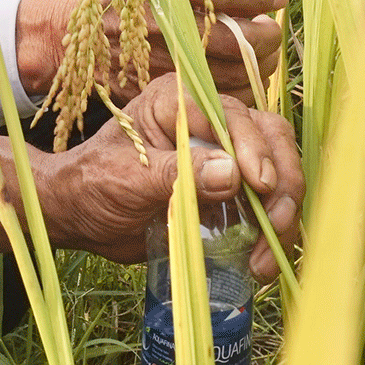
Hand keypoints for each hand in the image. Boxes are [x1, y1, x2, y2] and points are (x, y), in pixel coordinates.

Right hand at [14, 0, 290, 101]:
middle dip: (267, 36)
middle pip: (242, 38)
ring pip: (234, 72)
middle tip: (269, 31)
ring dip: (256, 65)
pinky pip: (213, 98)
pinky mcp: (160, 90)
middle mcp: (169, 24)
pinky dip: (232, 90)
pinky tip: (233, 78)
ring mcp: (166, 61)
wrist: (73, 35)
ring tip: (255, 54)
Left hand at [40, 74, 302, 276]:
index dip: (253, 147)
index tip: (259, 185)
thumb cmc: (94, 183)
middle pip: (271, 138)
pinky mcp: (232, 189)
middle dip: (282, 183)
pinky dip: (272, 233)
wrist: (82, 215)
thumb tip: (233, 173)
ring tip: (263, 260)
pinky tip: (260, 263)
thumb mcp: (128, 177)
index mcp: (180, 100)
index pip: (232, 115)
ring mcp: (226, 154)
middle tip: (275, 224)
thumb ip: (177, 174)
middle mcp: (210, 120)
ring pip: (278, 172)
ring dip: (283, 214)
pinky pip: (267, 205)